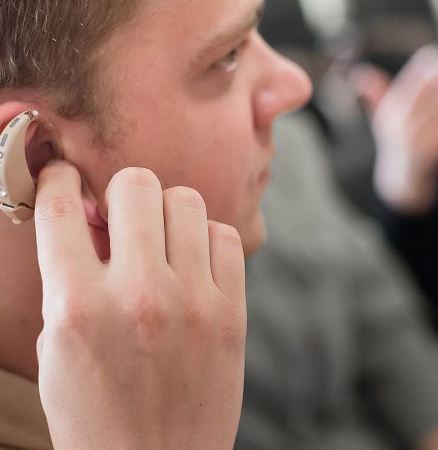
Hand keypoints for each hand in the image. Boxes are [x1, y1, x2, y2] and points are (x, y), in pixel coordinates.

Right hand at [35, 162, 245, 449]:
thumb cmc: (95, 411)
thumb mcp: (58, 347)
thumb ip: (71, 277)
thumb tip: (96, 217)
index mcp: (76, 307)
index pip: (60, 208)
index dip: (56, 178)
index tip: (63, 176)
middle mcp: (137, 295)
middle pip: (136, 184)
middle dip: (121, 191)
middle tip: (122, 216)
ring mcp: (191, 301)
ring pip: (186, 200)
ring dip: (166, 212)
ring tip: (160, 241)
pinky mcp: (230, 311)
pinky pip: (225, 235)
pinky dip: (206, 239)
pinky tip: (193, 262)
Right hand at [352, 47, 437, 212]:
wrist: (400, 182)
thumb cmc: (394, 143)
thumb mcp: (382, 118)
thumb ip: (374, 93)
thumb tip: (358, 72)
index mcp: (388, 116)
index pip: (403, 88)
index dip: (417, 70)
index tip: (433, 54)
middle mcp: (397, 129)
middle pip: (421, 100)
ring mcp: (412, 146)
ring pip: (436, 118)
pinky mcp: (427, 161)